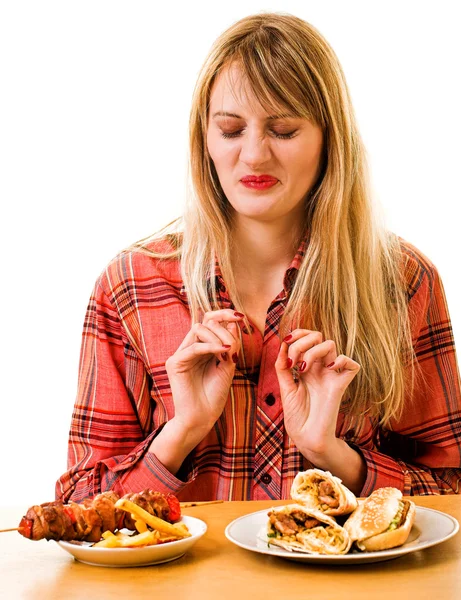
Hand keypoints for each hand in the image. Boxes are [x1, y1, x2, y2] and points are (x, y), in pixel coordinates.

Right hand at [165, 309, 242, 438]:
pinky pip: (194, 347)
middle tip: (236, 335)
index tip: (241, 317)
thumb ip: (230, 344)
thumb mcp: (228, 364)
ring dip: (218, 336)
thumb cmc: (215, 395)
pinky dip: (210, 347)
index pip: (210, 322)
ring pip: (198, 329)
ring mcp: (181, 354)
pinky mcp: (174, 363)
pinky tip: (224, 353)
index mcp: (202, 347)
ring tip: (229, 352)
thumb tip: (232, 322)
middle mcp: (190, 348)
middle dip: (223, 323)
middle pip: (204, 321)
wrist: (202, 418)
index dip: (224, 314)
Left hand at [275, 329, 360, 457]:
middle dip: (302, 342)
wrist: (306, 438)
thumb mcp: (285, 387)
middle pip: (318, 336)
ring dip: (313, 351)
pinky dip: (341, 360)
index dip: (297, 334)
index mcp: (306, 366)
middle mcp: (319, 368)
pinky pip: (352, 364)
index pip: (307, 337)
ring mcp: (331, 375)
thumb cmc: (296, 416)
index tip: (285, 343)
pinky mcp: (341, 385)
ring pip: (330, 344)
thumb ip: (282, 366)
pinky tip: (328, 369)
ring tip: (303, 369)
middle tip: (293, 361)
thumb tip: (282, 344)